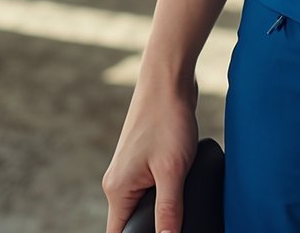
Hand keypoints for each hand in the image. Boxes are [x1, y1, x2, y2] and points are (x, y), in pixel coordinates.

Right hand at [102, 70, 197, 232]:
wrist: (168, 81)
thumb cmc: (167, 121)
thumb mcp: (172, 170)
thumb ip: (169, 210)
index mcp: (118, 189)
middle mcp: (118, 182)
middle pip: (130, 223)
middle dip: (150, 230)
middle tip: (177, 227)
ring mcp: (130, 171)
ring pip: (141, 207)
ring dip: (158, 215)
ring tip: (181, 216)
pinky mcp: (144, 162)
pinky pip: (149, 191)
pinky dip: (163, 199)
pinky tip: (181, 196)